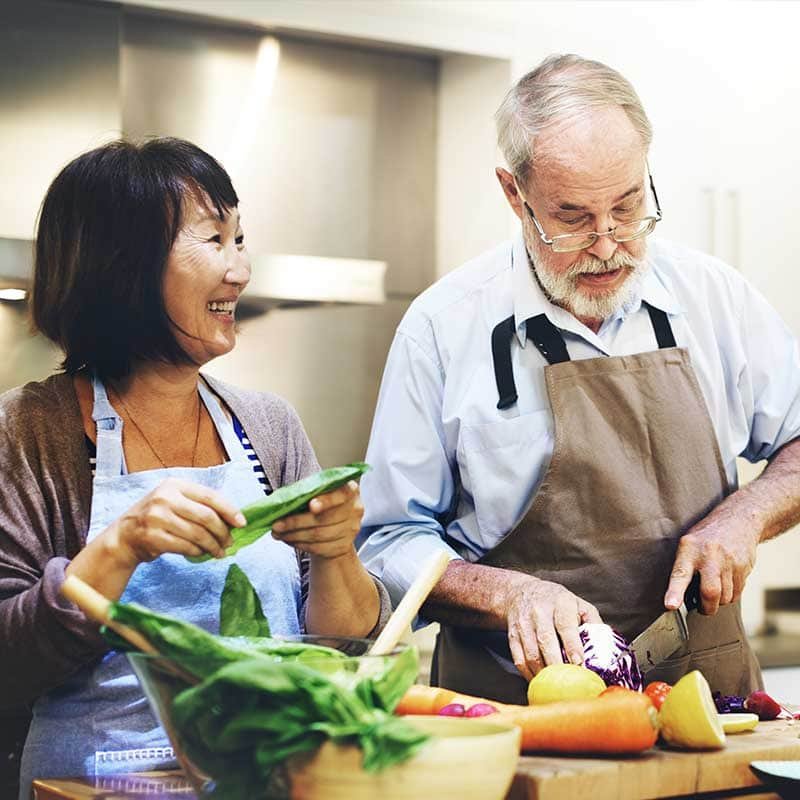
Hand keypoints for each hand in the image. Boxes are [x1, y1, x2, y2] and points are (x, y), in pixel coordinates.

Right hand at [103, 478, 245, 565]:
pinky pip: (186, 547)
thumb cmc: (157, 517)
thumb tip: (233, 519)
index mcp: (175, 485)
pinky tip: (202, 554)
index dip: (229, 510)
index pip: (210, 496)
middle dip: (223, 532)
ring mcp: (157, 517)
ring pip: (198, 534)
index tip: (241, 523)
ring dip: (213, 546)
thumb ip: (198, 505)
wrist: (124, 536)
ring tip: (219, 552)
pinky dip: (198, 552)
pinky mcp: (152, 537)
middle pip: (206, 517)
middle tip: (230, 543)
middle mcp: (165, 498)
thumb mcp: (174, 501)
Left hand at [271, 480, 363, 558]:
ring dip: (294, 535)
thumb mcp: (318, 490)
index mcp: (350, 490)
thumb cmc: (323, 501)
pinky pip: (319, 548)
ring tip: (278, 533)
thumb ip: (307, 492)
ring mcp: (352, 530)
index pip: (340, 495)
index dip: (326, 501)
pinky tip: (288, 540)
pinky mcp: (344, 547)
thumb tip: (282, 502)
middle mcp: (355, 509)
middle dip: (297, 522)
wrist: (336, 523)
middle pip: (324, 519)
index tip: (311, 505)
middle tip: (276, 524)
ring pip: (319, 536)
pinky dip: (300, 544)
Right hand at [505, 575, 601, 680]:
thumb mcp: (578, 604)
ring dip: (544, 673)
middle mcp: (539, 612)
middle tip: (570, 682)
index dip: (572, 646)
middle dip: (557, 664)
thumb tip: (606, 651)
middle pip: (546, 641)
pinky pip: (519, 659)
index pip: (565, 625)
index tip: (579, 664)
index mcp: (560, 603)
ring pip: (531, 654)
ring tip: (556, 686)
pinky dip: (529, 675)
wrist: (521, 592)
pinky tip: (541, 681)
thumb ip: (593, 624)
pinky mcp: (512, 636)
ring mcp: (523, 624)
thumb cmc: (556, 602)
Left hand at [664, 521, 758, 614]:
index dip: (675, 592)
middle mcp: (709, 556)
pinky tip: (726, 582)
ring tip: (713, 588)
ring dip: (719, 601)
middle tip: (702, 607)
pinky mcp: (743, 568)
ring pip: (725, 597)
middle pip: (710, 592)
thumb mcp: (688, 543)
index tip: (670, 606)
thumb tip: (678, 599)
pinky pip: (737, 594)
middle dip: (706, 608)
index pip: (681, 573)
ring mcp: (729, 562)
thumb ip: (684, 566)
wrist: (739, 521)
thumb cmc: (706, 537)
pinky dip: (730, 595)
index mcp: (689, 548)